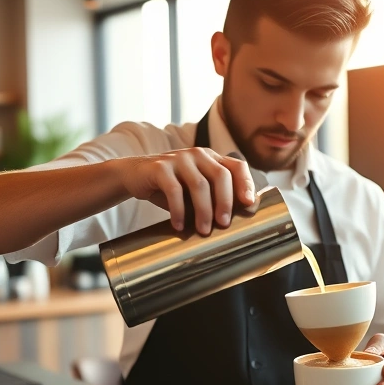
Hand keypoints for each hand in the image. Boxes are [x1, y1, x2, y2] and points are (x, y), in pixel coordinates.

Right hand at [115, 148, 255, 235]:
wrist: (135, 175)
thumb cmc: (171, 187)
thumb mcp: (194, 190)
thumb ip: (212, 197)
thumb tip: (233, 222)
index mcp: (211, 158)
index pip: (237, 166)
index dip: (246, 183)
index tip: (249, 204)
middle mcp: (198, 154)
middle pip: (221, 176)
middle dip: (225, 202)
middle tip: (224, 224)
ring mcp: (179, 158)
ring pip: (199, 185)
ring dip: (203, 211)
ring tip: (203, 230)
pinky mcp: (160, 167)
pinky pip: (174, 191)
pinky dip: (179, 211)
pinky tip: (179, 226)